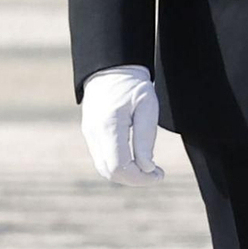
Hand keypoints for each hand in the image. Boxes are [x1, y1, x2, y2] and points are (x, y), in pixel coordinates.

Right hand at [81, 65, 164, 184]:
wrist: (112, 69)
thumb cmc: (134, 86)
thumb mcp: (147, 107)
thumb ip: (145, 138)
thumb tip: (146, 167)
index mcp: (108, 125)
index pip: (119, 166)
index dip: (139, 177)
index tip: (158, 174)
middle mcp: (94, 133)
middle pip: (110, 171)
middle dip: (134, 179)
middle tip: (156, 175)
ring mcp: (89, 134)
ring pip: (104, 168)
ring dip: (126, 174)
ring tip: (149, 169)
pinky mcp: (90, 134)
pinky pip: (102, 159)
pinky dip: (119, 166)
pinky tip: (136, 161)